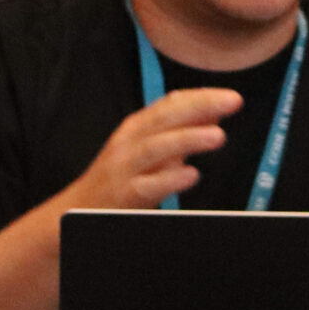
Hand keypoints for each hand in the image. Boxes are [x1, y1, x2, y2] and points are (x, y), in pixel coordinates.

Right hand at [63, 88, 240, 209]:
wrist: (76, 213)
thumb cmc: (119, 180)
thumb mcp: (148, 150)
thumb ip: (179, 131)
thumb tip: (214, 110)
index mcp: (136, 129)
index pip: (169, 105)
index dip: (200, 97)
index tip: (229, 96)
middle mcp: (128, 143)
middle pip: (164, 119)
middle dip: (199, 108)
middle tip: (232, 102)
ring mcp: (123, 169)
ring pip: (155, 149)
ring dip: (186, 139)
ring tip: (218, 135)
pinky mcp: (122, 196)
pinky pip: (147, 186)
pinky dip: (169, 179)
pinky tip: (192, 175)